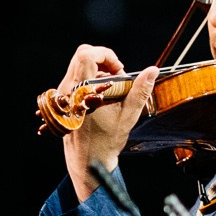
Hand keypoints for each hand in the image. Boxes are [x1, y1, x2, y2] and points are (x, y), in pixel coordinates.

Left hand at [56, 45, 157, 202]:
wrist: (88, 160)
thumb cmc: (107, 140)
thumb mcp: (128, 115)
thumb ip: (140, 90)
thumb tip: (152, 70)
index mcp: (82, 91)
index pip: (87, 55)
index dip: (105, 55)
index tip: (119, 69)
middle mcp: (68, 90)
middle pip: (81, 55)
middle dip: (103, 60)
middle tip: (117, 75)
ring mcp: (64, 94)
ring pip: (79, 66)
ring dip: (98, 71)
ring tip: (112, 89)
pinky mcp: (64, 99)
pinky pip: (76, 78)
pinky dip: (92, 80)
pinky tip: (103, 97)